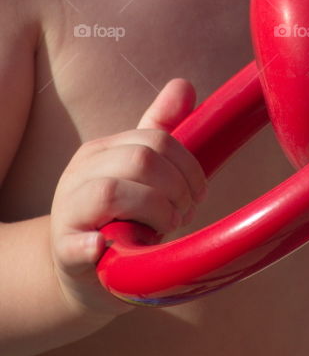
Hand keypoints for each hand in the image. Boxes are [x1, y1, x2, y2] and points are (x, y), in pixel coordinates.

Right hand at [49, 78, 207, 315]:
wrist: (78, 271)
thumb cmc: (120, 217)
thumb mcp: (139, 172)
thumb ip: (160, 129)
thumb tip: (184, 84)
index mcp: (102, 151)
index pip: (156, 140)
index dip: (187, 167)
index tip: (198, 194)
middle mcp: (80, 173)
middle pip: (140, 160)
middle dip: (176, 188)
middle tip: (184, 214)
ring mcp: (68, 211)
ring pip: (112, 192)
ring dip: (154, 211)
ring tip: (165, 228)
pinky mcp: (63, 251)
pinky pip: (76, 242)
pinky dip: (93, 244)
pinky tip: (105, 247)